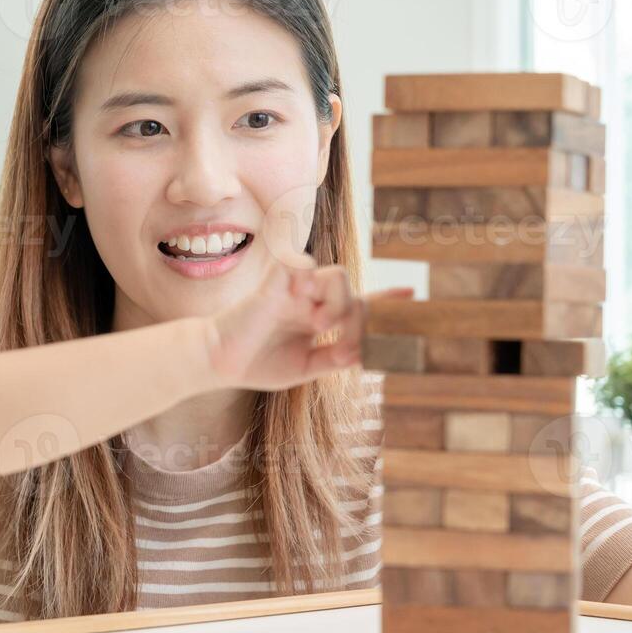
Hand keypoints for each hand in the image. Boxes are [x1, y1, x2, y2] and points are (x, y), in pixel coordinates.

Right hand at [205, 257, 412, 390]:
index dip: (385, 300)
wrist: (219, 362)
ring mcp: (294, 290)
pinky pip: (301, 264)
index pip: (358, 305)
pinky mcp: (275, 284)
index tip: (412, 294)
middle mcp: (310, 301)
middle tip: (342, 346)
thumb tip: (362, 352)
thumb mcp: (304, 368)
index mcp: (318, 319)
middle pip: (353, 294)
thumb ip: (333, 358)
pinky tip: (300, 302)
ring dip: (338, 303)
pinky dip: (308, 279)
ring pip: (336, 275)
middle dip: (358, 322)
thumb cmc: (257, 363)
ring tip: (321, 326)